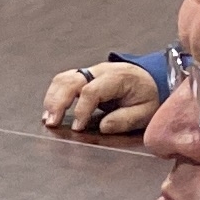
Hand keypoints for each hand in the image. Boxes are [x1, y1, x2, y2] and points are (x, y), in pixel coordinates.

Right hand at [41, 59, 160, 136]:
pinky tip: (51, 110)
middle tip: (51, 122)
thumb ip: (125, 120)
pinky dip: (54, 95)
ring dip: (52, 98)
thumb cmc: (149, 96)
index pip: (91, 91)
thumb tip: (103, 127)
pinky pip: (64, 81)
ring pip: (63, 79)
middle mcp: (100, 70)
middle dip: (58, 102)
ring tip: (48, 118)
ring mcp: (90, 71)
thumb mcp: (146, 111)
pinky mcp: (84, 76)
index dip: (81, 110)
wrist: (152, 80)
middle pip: (71, 80)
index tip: (77, 128)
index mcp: (117, 77)